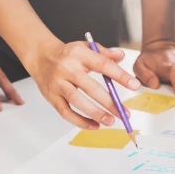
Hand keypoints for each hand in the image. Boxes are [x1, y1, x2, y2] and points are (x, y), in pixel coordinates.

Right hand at [22, 41, 140, 129]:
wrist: (40, 56)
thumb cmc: (67, 54)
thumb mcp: (86, 47)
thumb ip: (104, 53)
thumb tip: (121, 56)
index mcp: (79, 54)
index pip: (103, 64)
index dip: (120, 76)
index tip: (134, 85)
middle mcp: (67, 68)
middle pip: (90, 87)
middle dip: (109, 102)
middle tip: (124, 113)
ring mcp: (58, 83)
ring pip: (77, 101)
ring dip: (94, 113)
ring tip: (110, 121)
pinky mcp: (51, 97)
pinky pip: (65, 112)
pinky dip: (80, 121)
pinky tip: (94, 126)